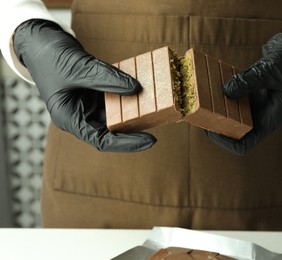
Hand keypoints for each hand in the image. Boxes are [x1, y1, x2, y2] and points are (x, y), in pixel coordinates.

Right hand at [13, 19, 155, 151]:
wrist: (40, 42)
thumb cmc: (50, 57)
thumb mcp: (79, 68)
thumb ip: (107, 79)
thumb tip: (137, 88)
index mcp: (69, 119)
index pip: (101, 141)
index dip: (127, 143)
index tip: (150, 140)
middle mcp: (80, 116)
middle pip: (111, 130)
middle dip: (134, 127)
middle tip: (159, 120)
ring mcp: (88, 105)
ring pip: (116, 114)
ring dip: (134, 110)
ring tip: (156, 105)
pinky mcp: (95, 93)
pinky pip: (115, 98)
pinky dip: (127, 94)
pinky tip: (142, 90)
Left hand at [206, 28, 281, 154]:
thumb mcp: (272, 70)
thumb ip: (249, 80)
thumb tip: (225, 90)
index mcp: (271, 118)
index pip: (245, 143)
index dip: (225, 141)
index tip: (209, 128)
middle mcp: (262, 113)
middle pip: (234, 130)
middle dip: (216, 122)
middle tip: (199, 109)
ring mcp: (257, 102)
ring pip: (232, 112)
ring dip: (217, 105)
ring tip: (202, 94)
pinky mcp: (252, 89)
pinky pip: (234, 94)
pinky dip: (223, 89)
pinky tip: (212, 79)